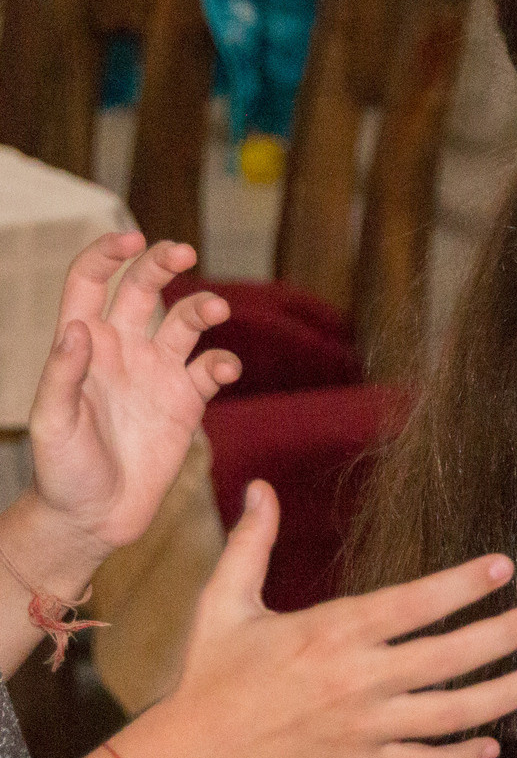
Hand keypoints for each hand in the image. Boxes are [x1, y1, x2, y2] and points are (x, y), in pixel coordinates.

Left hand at [26, 233, 237, 561]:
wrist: (94, 518)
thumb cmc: (62, 471)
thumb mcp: (53, 423)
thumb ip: (64, 374)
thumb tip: (78, 328)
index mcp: (83, 346)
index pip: (92, 283)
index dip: (109, 254)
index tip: (133, 239)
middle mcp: (122, 350)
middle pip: (144, 289)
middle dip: (162, 264)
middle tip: (182, 252)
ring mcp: (157, 374)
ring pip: (186, 322)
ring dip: (202, 307)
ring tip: (215, 311)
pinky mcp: (186, 402)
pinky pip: (211, 369)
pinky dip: (223, 363)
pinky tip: (222, 371)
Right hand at [120, 480, 516, 757]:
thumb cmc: (207, 677)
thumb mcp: (223, 603)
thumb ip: (251, 544)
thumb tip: (260, 488)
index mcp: (330, 633)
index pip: (412, 603)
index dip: (462, 585)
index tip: (505, 567)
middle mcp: (355, 680)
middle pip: (448, 656)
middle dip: (503, 635)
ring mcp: (363, 728)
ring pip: (450, 713)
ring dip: (504, 695)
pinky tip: (495, 746)